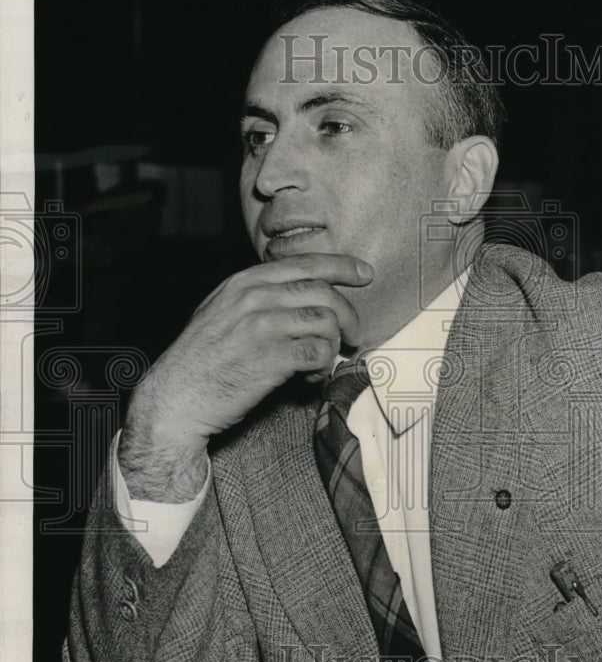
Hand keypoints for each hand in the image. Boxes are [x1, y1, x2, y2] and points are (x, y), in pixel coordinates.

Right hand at [118, 254, 372, 500]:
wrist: (176, 398)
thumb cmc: (199, 360)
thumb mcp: (220, 311)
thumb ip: (254, 297)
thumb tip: (297, 293)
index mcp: (244, 282)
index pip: (304, 263)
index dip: (341, 266)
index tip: (364, 273)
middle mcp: (255, 298)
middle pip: (324, 293)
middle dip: (349, 315)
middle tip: (354, 335)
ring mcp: (263, 327)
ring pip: (327, 323)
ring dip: (333, 346)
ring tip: (318, 363)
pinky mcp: (272, 359)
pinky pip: (319, 354)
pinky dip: (322, 368)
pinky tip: (308, 378)